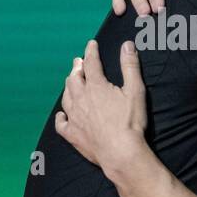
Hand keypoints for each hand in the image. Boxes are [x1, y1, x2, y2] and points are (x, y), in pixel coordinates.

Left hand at [55, 39, 148, 175]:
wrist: (120, 152)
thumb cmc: (130, 122)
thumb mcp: (135, 90)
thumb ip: (130, 66)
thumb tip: (127, 45)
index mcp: (96, 86)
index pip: (91, 63)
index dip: (91, 52)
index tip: (91, 44)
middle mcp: (81, 99)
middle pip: (74, 79)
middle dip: (76, 68)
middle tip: (78, 63)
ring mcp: (74, 117)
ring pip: (66, 97)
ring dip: (68, 87)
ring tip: (71, 82)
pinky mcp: (72, 134)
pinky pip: (61, 124)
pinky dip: (60, 117)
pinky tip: (61, 115)